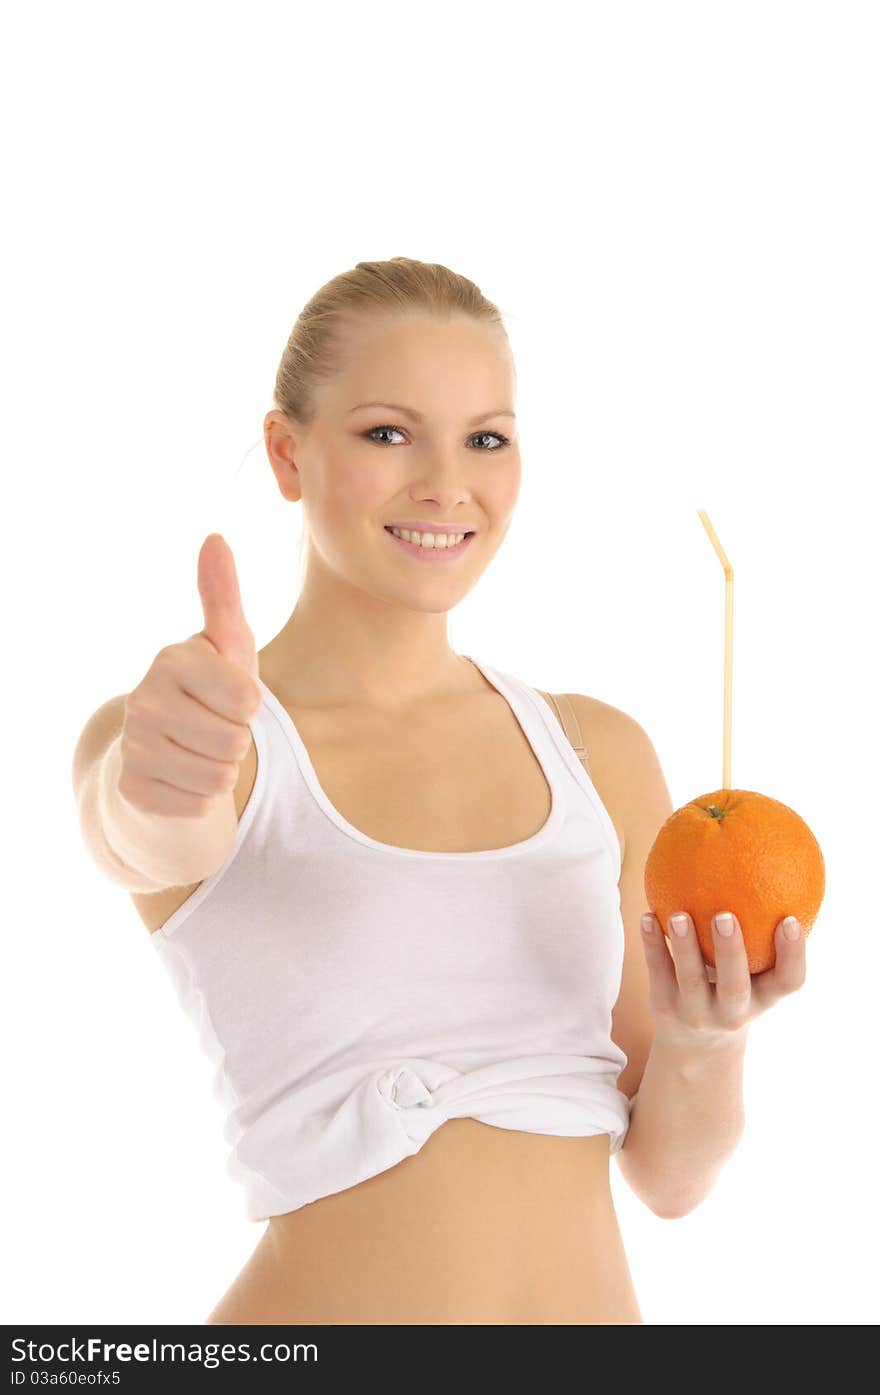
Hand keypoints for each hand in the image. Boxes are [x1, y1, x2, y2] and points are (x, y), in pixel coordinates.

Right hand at [118, 533, 260, 818]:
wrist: (164, 756)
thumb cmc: (210, 696)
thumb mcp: (227, 649)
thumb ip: (223, 599)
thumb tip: (215, 538)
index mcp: (171, 659)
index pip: (248, 700)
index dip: (250, 707)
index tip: (231, 700)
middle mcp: (143, 699)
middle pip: (235, 741)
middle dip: (236, 743)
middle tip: (214, 731)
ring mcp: (132, 745)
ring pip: (219, 778)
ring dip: (221, 772)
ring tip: (201, 754)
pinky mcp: (132, 788)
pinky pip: (198, 806)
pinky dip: (200, 799)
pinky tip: (183, 780)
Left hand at [639, 909, 806, 1051]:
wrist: (697, 1045)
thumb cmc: (735, 989)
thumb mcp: (756, 976)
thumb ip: (763, 936)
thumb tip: (772, 870)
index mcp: (764, 998)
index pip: (789, 982)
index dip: (794, 955)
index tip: (791, 919)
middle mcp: (733, 1011)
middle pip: (735, 986)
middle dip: (730, 952)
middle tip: (725, 915)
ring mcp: (697, 1012)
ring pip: (691, 981)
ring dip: (685, 946)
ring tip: (679, 914)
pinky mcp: (666, 1006)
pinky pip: (659, 971)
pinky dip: (653, 943)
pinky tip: (648, 915)